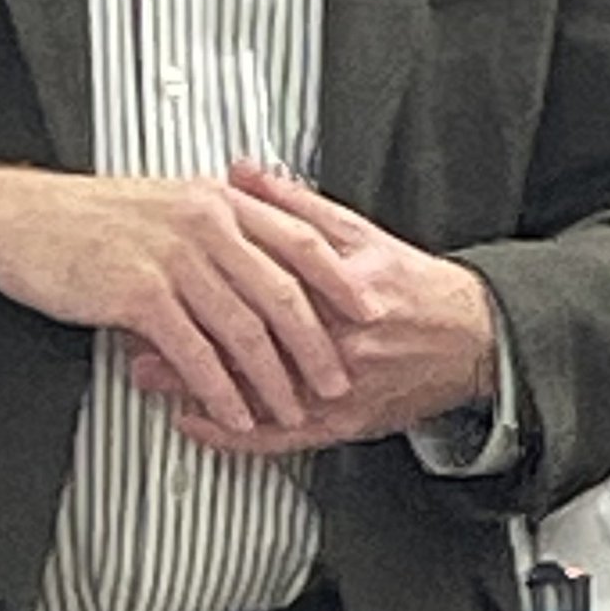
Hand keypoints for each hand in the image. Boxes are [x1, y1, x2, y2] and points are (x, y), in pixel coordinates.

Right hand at [0, 161, 375, 439]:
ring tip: (291, 409)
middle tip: (340, 378)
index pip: (300, 238)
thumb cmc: (88, 218)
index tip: (368, 310)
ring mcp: (173, 258)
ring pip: (244, 327)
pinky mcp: (139, 294)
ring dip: (274, 377)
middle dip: (317, 343)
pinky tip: (234, 413)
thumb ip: (215, 229)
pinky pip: (195, 352)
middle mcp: (204, 223)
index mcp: (217, 200)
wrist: (22, 220)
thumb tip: (255, 261)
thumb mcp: (165, 206)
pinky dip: (221, 389)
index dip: (340, 278)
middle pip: (283, 290)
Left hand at [127, 162, 497, 453]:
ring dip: (199, 386)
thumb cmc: (416, 287)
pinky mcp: (345, 424)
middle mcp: (341, 343)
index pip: (260, 287)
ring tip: (151, 374)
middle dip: (189, 338)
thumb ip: (295, 205)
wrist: (471, 341)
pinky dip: (233, 434)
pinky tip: (196, 423)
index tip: (164, 279)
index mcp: (344, 290)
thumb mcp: (359, 234)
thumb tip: (241, 173)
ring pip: (256, 393)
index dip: (205, 285)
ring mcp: (341, 389)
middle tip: (138, 331)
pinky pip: (279, 437)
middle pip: (250, 344)